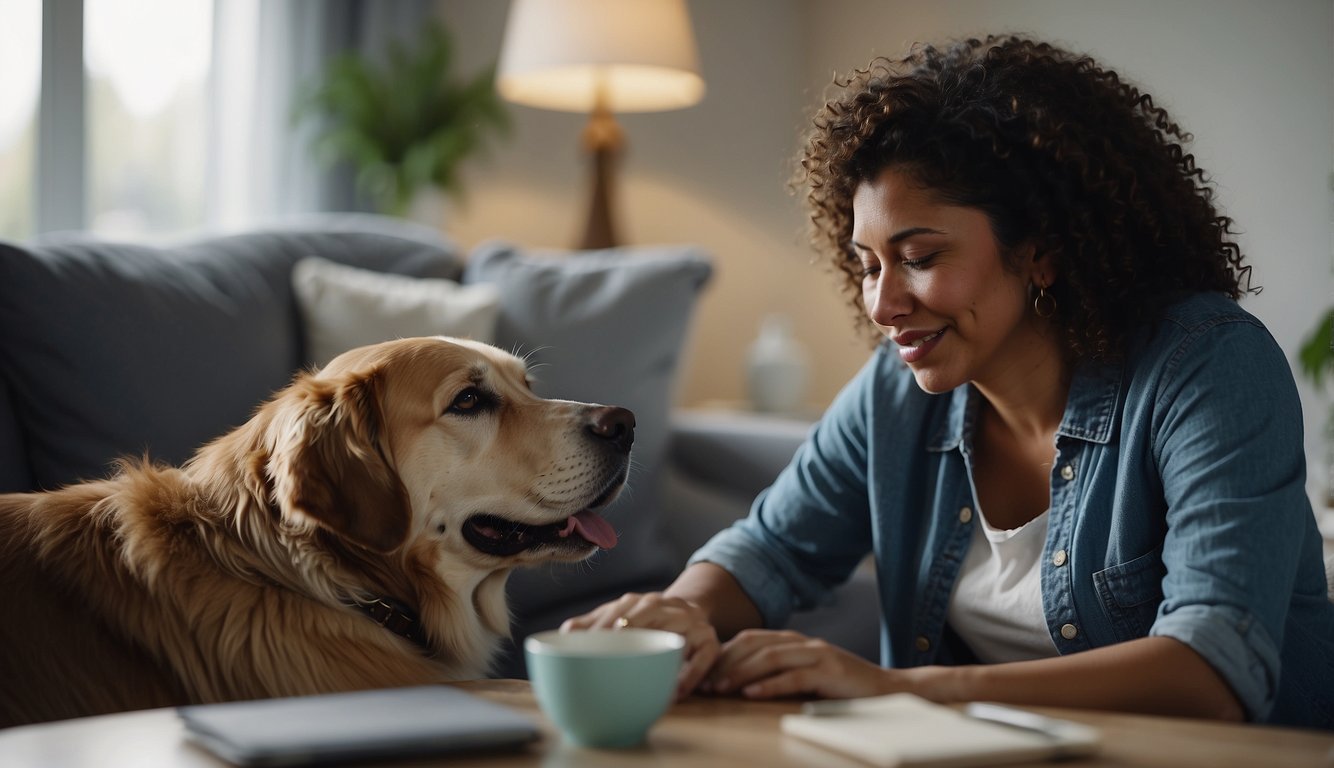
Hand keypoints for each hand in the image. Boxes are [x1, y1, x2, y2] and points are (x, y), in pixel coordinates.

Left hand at [560, 592, 720, 699]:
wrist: (694, 612)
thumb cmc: (649, 621)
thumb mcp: (624, 617)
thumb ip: (596, 624)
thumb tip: (566, 632)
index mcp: (642, 602)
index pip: (621, 608)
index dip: (604, 623)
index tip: (587, 641)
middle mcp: (667, 607)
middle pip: (649, 611)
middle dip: (631, 624)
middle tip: (614, 642)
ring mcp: (692, 623)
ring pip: (677, 632)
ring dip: (663, 651)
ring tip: (646, 668)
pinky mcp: (710, 643)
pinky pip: (703, 658)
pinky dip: (690, 675)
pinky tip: (676, 692)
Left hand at [707, 629, 900, 699]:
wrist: (887, 689)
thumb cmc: (841, 687)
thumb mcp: (805, 675)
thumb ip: (777, 672)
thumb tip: (736, 682)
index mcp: (794, 641)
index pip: (750, 639)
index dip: (723, 653)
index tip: (702, 672)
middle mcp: (803, 642)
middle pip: (754, 644)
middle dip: (725, 663)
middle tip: (704, 682)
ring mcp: (817, 654)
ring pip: (770, 658)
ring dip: (741, 673)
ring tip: (720, 688)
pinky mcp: (829, 671)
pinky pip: (794, 677)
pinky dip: (769, 685)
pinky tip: (751, 694)